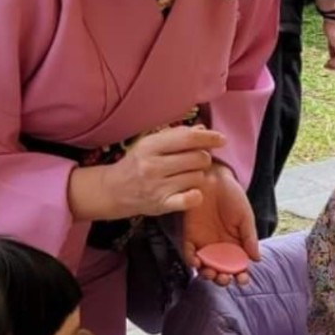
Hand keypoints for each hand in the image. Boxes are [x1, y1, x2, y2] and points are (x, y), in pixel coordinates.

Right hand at [103, 125, 225, 217]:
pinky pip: (190, 199)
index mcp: (150, 146)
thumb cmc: (135, 164)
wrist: (112, 191)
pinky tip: (191, 192)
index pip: (187, 138)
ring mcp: (158, 187)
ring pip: (197, 177)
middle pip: (197, 158)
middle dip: (203, 158)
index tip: (221, 139)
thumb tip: (203, 129)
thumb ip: (176, 135)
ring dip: (198, 176)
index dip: (209, 137)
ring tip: (186, 176)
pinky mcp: (161, 205)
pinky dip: (196, 195)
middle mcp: (153, 166)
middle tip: (195, 161)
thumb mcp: (150, 144)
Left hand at [183, 162, 259, 286]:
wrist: (213, 178)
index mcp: (236, 244)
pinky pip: (189, 254)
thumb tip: (256, 259)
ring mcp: (204, 243)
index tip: (243, 279)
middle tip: (225, 278)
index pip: (238, 266)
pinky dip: (192, 262)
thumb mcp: (245, 216)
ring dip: (208, 275)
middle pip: (221, 271)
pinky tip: (197, 263)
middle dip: (223, 279)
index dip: (241, 276)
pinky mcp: (189, 237)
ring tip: (212, 273)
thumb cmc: (232, 195)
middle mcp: (220, 247)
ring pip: (205, 267)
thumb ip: (250, 237)